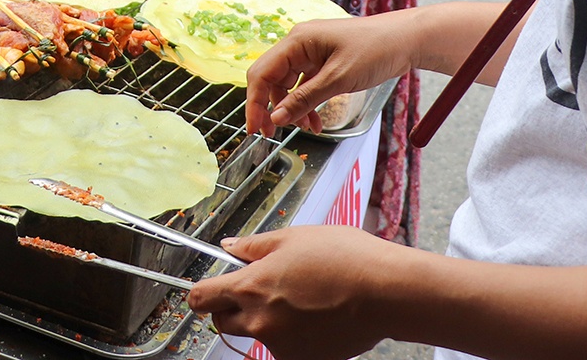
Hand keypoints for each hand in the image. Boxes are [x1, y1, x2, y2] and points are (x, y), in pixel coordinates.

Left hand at [188, 226, 404, 359]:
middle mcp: (260, 322)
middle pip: (224, 321)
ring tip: (299, 299)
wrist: (384, 293)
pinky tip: (315, 317)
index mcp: (251, 287)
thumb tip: (230, 247)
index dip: (202, 292)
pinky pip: (285, 350)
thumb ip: (254, 246)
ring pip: (257, 336)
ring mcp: (281, 346)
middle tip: (259, 289)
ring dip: (266, 322)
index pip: (201, 299)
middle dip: (232, 307)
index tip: (209, 289)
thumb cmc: (344, 258)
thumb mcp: (293, 237)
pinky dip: (292, 337)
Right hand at [245, 11, 414, 133]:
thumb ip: (305, 99)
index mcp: (297, 41)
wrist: (406, 40)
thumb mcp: (338, 79)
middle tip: (271, 135)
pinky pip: (305, 84)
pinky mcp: (323, 61)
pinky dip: (306, 103)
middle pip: (271, 78)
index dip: (255, 102)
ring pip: (288, 84)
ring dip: (292, 108)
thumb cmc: (375, 50)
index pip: (262, 72)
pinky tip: (315, 121)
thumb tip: (276, 118)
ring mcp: (311, 52)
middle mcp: (299, 44)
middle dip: (270, 107)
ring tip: (305, 129)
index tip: (255, 129)